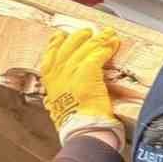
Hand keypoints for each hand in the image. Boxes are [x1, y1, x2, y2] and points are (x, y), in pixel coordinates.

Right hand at [40, 22, 123, 146]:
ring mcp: (72, 71)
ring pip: (86, 48)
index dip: (56, 43)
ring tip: (107, 34)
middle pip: (68, 46)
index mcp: (49, 80)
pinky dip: (106, 48)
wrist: (82, 129)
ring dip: (98, 39)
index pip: (50, 54)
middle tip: (88, 31)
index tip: (61, 36)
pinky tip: (113, 44)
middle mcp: (58, 72)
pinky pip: (98, 54)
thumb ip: (60, 94)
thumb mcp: (57, 106)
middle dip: (79, 37)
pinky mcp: (87, 72)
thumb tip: (61, 94)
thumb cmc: (72, 122)